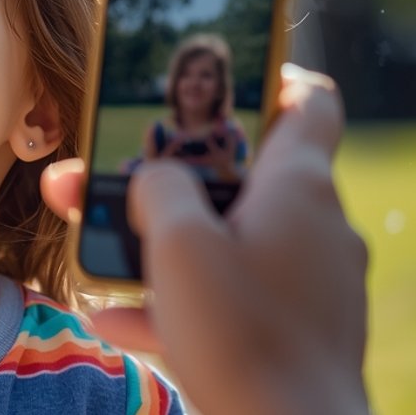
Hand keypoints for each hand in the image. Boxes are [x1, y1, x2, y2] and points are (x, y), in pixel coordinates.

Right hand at [41, 66, 368, 414]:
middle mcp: (315, 228)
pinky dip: (180, 298)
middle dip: (171, 178)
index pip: (310, 102)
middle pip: (243, 177)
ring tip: (100, 252)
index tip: (217, 87)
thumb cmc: (241, 335)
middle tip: (115, 178)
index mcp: (300, 188)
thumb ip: (158, 186)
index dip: (268, 80)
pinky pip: (230, 297)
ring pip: (229, 240)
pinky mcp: (293, 330)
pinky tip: (118, 316)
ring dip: (164, 242)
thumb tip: (153, 178)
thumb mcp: (179, 242)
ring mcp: (308, 283)